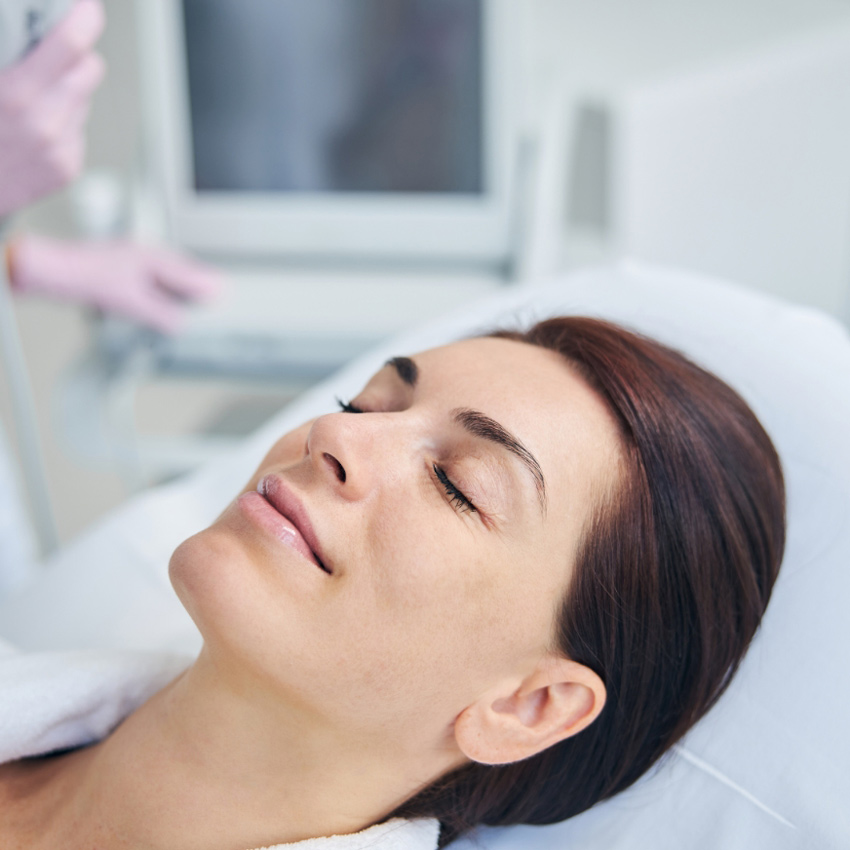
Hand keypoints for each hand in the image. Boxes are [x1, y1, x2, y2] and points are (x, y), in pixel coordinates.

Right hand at [0, 0, 105, 216]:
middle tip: (50, 48)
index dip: (84, 17)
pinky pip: (77, 128)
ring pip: (83, 98)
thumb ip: (6, 53)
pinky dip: (61, 120)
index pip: (70, 44)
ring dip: (65, 89)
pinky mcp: (68, 168)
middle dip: (74, 53)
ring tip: (26, 98)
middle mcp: (46, 123)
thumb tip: (22, 33)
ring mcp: (61, 149)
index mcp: (16, 94)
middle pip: (90, 68)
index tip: (85, 6)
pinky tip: (30, 128)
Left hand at [7, 235, 224, 333]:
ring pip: (170, 273)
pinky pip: (155, 278)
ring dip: (182, 286)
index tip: (225, 295)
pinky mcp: (125, 269)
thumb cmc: (87, 277)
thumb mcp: (132, 303)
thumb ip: (162, 314)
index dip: (210, 287)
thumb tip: (182, 324)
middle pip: (184, 271)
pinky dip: (165, 289)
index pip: (192, 275)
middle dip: (200, 284)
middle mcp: (148, 256)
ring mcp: (136, 260)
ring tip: (196, 297)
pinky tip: (162, 301)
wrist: (55, 271)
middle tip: (218, 295)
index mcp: (156, 259)